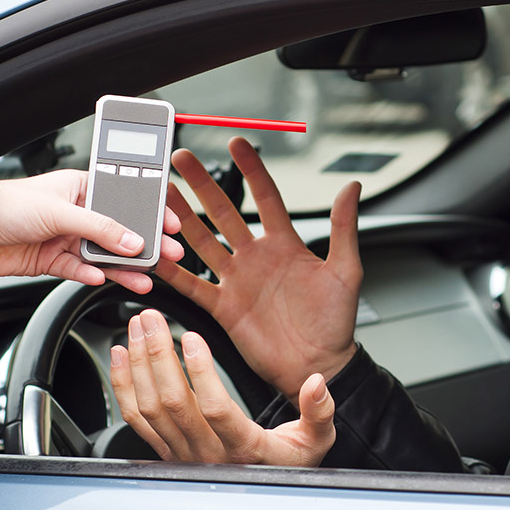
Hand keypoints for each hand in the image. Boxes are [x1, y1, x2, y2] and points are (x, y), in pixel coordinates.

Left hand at [0, 170, 183, 292]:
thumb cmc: (8, 204)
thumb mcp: (60, 211)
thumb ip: (99, 227)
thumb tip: (131, 240)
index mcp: (80, 188)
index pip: (124, 199)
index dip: (148, 212)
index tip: (170, 224)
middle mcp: (76, 212)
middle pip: (118, 231)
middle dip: (143, 244)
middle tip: (168, 255)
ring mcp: (65, 237)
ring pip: (102, 255)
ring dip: (122, 267)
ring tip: (143, 278)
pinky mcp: (52, 260)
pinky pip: (79, 270)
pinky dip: (91, 276)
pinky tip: (100, 278)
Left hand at [110, 309, 334, 465]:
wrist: (262, 494)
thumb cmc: (289, 464)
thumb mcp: (316, 441)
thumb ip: (318, 411)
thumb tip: (317, 383)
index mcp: (244, 449)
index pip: (216, 410)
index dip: (200, 373)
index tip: (191, 338)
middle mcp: (207, 454)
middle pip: (172, 404)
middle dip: (157, 355)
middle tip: (152, 318)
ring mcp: (181, 453)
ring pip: (150, 409)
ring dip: (138, 364)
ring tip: (137, 327)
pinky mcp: (166, 449)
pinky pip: (136, 418)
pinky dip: (123, 385)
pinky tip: (120, 355)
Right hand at [156, 137, 360, 400]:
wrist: (319, 366)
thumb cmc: (336, 324)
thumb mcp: (345, 271)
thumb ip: (344, 228)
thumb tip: (352, 187)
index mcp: (286, 245)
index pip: (265, 197)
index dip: (251, 170)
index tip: (237, 143)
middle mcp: (257, 258)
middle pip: (224, 212)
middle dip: (203, 184)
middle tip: (182, 159)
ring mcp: (237, 281)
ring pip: (202, 241)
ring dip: (182, 218)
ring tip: (162, 193)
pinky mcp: (223, 307)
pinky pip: (192, 284)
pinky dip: (173, 271)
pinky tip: (157, 253)